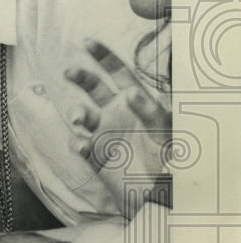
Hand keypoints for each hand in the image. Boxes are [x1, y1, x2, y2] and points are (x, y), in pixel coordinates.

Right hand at [65, 39, 171, 214]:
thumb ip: (149, 111)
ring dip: (77, 112)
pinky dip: (77, 141)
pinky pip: (79, 143)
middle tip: (69, 72)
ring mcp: (104, 134)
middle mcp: (118, 114)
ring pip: (82, 114)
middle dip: (80, 77)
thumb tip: (128, 92)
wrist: (163, 200)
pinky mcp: (95, 155)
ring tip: (80, 119)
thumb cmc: (172, 163)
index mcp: (138, 103)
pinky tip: (83, 145)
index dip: (103, 56)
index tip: (86, 43)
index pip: (119, 73)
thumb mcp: (166, 132)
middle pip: (94, 88)